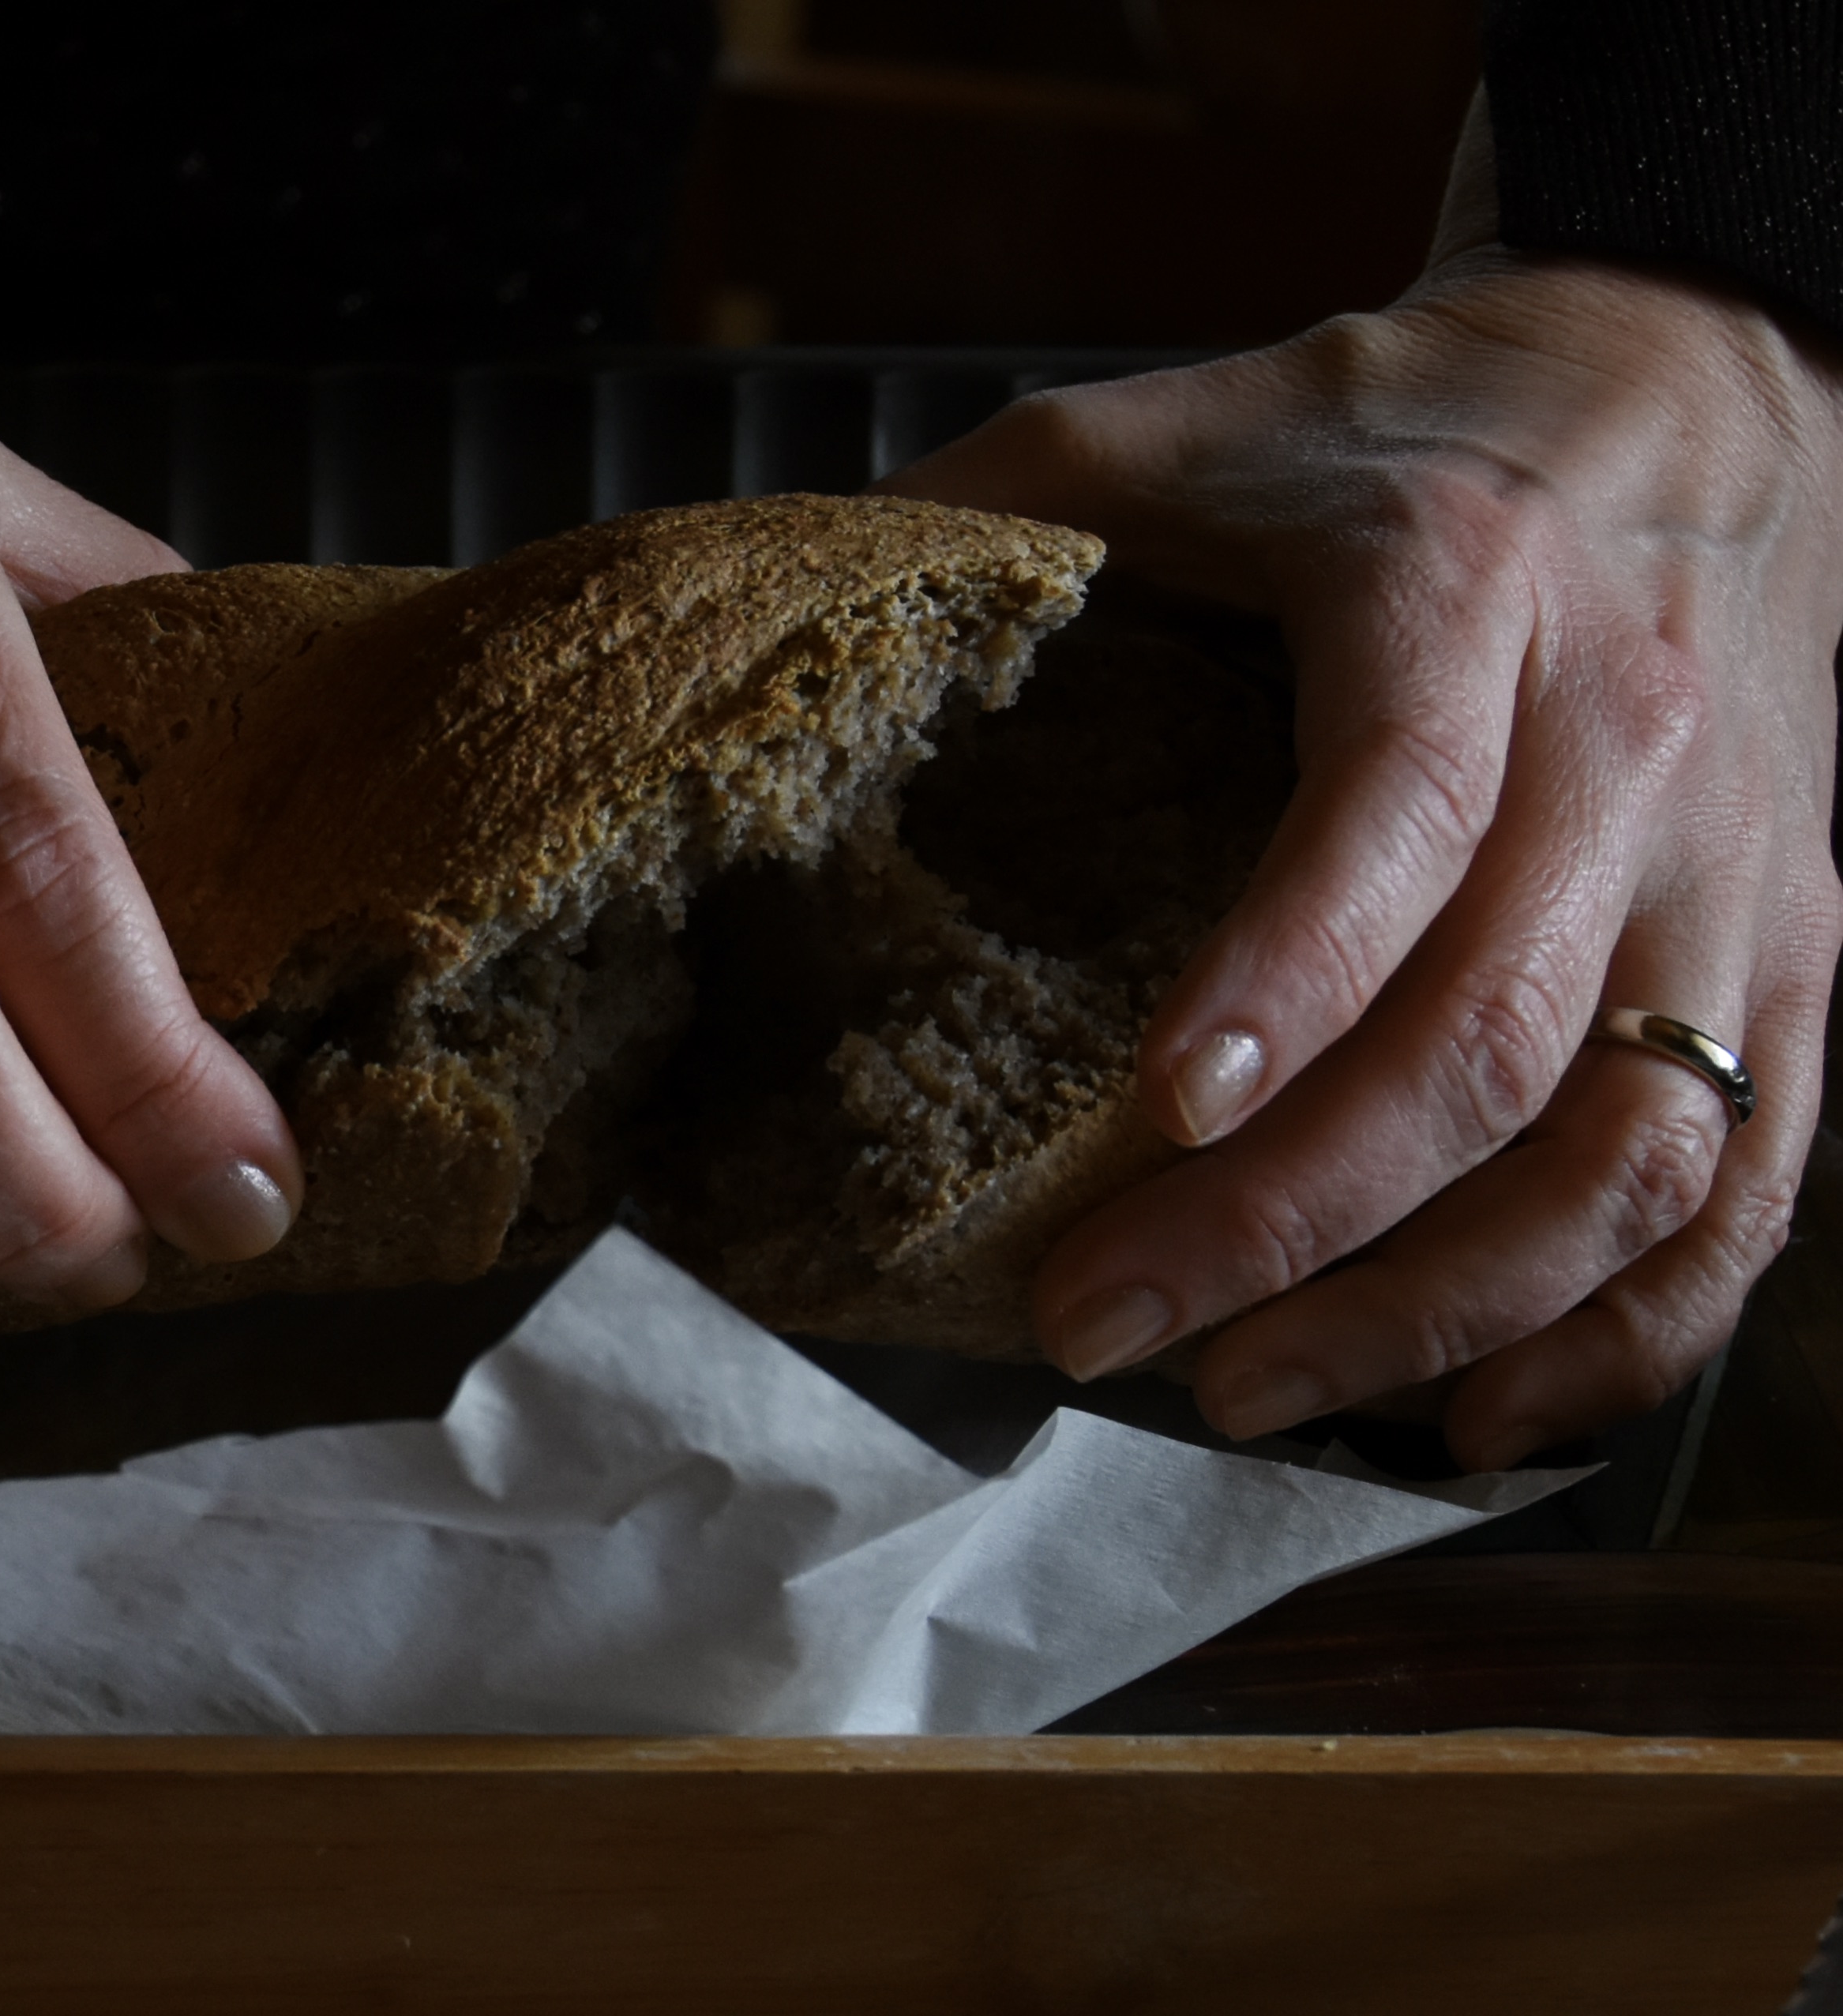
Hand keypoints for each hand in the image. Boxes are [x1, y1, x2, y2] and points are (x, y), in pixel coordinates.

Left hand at [882, 250, 1842, 1468]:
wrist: (1681, 364)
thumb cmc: (1379, 427)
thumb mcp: (1157, 426)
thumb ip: (974, 526)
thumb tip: (763, 646)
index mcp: (1454, 589)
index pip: (1394, 807)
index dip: (1286, 971)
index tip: (1157, 1108)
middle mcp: (1625, 738)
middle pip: (1489, 1034)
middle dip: (1287, 1219)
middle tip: (1099, 1321)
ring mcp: (1736, 870)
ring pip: (1629, 1151)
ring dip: (1436, 1308)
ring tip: (1240, 1391)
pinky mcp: (1794, 957)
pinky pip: (1747, 1188)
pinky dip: (1629, 1334)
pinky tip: (1474, 1419)